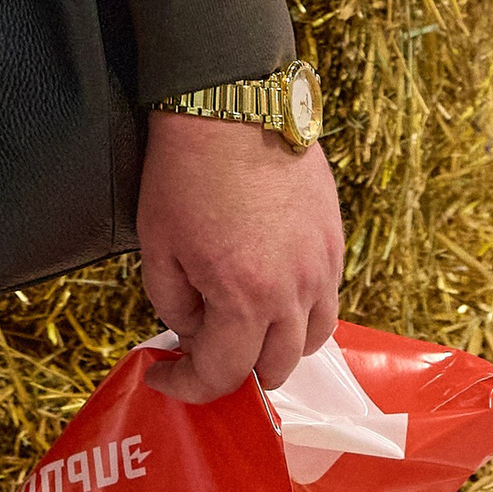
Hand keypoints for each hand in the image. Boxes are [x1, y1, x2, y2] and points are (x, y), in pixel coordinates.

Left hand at [137, 110, 343, 402]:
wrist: (232, 104)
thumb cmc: (187, 170)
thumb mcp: (157, 244)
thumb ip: (173, 303)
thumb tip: (192, 331)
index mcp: (245, 298)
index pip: (224, 375)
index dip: (189, 386)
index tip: (165, 378)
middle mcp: (294, 292)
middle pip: (276, 368)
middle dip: (235, 372)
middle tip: (204, 352)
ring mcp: (322, 266)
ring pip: (312, 341)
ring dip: (277, 348)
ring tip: (243, 328)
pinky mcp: (334, 241)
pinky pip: (328, 300)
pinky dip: (301, 313)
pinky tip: (270, 292)